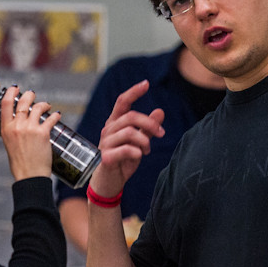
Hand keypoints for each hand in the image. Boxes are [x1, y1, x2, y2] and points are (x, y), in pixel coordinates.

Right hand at [0, 86, 60, 180]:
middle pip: (23, 102)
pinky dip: (55, 115)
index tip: (15, 88)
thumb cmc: (20, 163)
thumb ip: (13, 131)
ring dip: (44, 104)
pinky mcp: (43, 133)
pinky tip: (57, 115)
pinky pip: (51, 118)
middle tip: (33, 95)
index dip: (11, 92)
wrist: (29, 175)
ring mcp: (30, 128)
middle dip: (30, 95)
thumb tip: (19, 123)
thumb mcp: (9, 144)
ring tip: (47, 106)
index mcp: (6, 129)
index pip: (6, 103)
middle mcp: (17, 126)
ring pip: (38, 107)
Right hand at [89, 80, 164, 196]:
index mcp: (115, 123)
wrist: (110, 183)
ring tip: (147, 150)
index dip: (133, 92)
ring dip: (144, 141)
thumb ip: (148, 128)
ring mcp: (105, 143)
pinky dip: (136, 152)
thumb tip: (160, 111)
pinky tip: (140, 156)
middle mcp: (108, 130)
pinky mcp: (106, 157)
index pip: (122, 102)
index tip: (146, 83)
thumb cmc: (123, 160)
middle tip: (162, 133)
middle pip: (130, 117)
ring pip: (129, 132)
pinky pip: (125, 149)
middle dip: (149, 124)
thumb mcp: (139, 142)